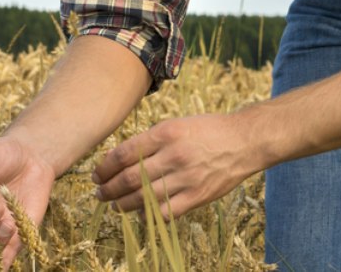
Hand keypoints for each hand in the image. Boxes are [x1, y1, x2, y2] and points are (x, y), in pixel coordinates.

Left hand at [92, 113, 255, 218]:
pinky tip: (140, 213)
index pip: (124, 154)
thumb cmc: (206, 130)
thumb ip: (149, 141)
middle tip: (99, 192)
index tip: (97, 173)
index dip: (105, 167)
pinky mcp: (198, 196)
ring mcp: (186, 178)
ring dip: (123, 204)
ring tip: (114, 204)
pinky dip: (149, 215)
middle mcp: (174, 155)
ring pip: (144, 197)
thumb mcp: (175, 124)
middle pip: (130, 178)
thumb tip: (119, 158)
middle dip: (109, 188)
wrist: (243, 141)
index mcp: (165, 133)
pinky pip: (166, 212)